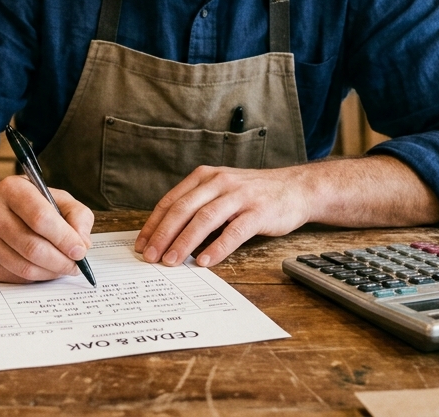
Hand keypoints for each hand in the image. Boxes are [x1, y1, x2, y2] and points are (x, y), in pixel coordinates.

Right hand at [0, 175, 93, 283]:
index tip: (80, 251)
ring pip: (24, 267)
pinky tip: (43, 268)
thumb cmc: (29, 204)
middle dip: (61, 261)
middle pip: (33, 247)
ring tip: (62, 267)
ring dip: (50, 272)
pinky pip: (15, 277)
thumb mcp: (56, 197)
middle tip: (76, 265)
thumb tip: (82, 244)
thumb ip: (77, 215)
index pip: (40, 218)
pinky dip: (36, 278)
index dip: (64, 238)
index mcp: (12, 189)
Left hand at [134, 165, 312, 267]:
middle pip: (183, 209)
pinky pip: (234, 231)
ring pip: (205, 219)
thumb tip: (167, 235)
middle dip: (163, 234)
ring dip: (185, 242)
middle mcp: (219, 182)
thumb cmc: (254, 195)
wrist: (297, 188)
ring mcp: (240, 195)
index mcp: (205, 177)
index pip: (171, 201)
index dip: (154, 224)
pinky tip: (205, 261)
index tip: (141, 244)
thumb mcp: (222, 191)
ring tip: (171, 261)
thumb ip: (198, 205)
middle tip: (150, 256)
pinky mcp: (258, 211)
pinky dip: (218, 247)